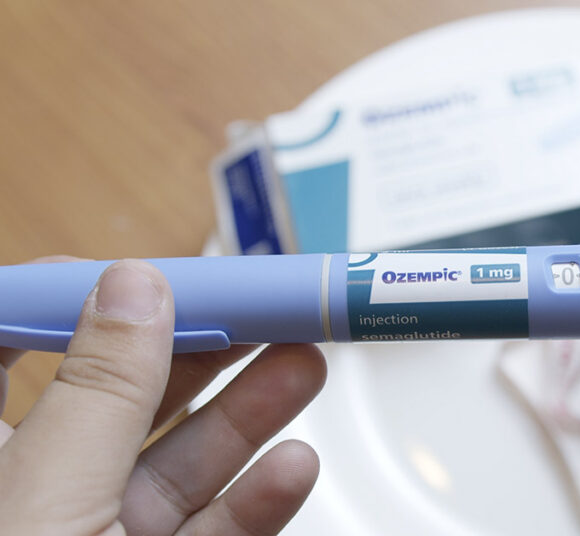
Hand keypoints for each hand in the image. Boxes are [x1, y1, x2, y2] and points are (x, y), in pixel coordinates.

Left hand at [0, 259, 326, 534]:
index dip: (75, 296)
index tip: (145, 273)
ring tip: (306, 364)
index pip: (8, 345)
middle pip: (121, 394)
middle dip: (200, 345)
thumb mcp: (49, 503)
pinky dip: (257, 498)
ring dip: (248, 412)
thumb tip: (136, 288)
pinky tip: (293, 465)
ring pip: (179, 461)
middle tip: (264, 308)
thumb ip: (99, 395)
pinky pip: (210, 528)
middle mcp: (38, 492)